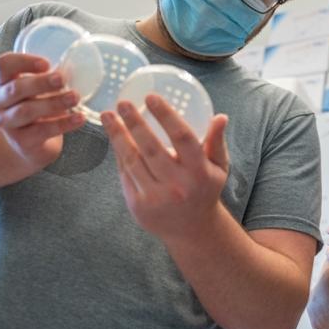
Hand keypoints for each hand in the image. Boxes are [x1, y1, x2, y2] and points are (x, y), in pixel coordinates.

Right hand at [0, 53, 83, 169]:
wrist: (30, 145)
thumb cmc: (37, 108)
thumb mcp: (39, 91)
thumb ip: (50, 79)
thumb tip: (75, 69)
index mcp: (4, 82)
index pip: (4, 64)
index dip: (23, 61)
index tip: (46, 64)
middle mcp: (0, 102)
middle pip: (15, 89)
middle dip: (40, 83)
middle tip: (62, 80)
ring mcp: (7, 123)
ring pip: (26, 111)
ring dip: (53, 103)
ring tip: (75, 98)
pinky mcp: (21, 142)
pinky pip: (42, 131)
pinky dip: (63, 124)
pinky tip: (79, 118)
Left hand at [101, 95, 229, 240]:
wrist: (192, 231)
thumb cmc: (204, 189)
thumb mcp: (218, 167)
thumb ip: (216, 142)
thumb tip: (220, 116)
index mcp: (199, 171)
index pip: (182, 138)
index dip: (166, 116)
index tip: (150, 97)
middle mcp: (178, 185)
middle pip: (152, 148)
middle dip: (134, 123)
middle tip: (122, 102)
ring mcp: (157, 197)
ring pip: (133, 161)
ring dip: (118, 136)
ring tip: (108, 115)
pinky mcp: (139, 206)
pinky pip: (126, 174)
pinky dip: (119, 154)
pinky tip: (113, 137)